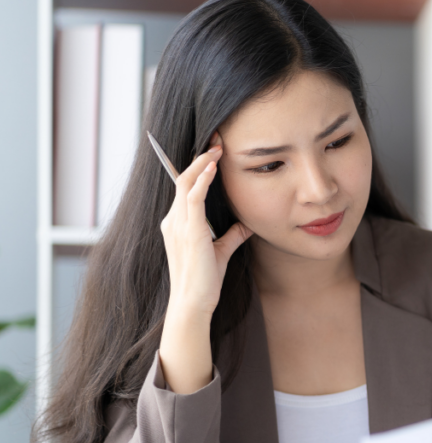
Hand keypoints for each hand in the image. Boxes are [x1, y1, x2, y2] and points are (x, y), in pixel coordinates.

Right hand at [158, 132, 251, 393]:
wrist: (195, 302)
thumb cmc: (206, 280)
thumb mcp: (221, 251)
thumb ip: (232, 235)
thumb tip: (248, 224)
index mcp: (177, 223)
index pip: (186, 187)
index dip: (198, 167)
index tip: (214, 151)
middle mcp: (173, 220)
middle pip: (183, 178)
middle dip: (199, 157)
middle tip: (217, 139)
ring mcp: (178, 224)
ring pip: (185, 183)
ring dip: (202, 163)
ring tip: (218, 147)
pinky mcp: (189, 231)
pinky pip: (192, 198)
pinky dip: (202, 180)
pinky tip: (214, 167)